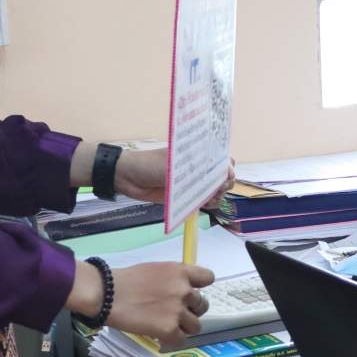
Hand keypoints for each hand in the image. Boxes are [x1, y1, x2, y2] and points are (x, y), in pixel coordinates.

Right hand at [106, 261, 214, 341]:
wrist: (107, 294)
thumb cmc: (125, 280)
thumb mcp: (155, 270)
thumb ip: (172, 279)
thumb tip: (180, 290)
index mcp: (180, 272)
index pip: (208, 278)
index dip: (200, 287)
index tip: (191, 292)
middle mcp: (184, 290)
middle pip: (203, 305)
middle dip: (191, 310)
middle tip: (175, 313)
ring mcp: (178, 311)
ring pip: (195, 326)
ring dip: (184, 327)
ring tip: (167, 326)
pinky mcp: (170, 329)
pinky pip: (182, 340)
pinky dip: (173, 340)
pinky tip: (161, 336)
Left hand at [114, 149, 235, 209]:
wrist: (128, 179)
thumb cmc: (149, 164)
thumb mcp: (173, 166)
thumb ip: (196, 171)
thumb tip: (220, 176)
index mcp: (199, 152)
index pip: (225, 159)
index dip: (228, 168)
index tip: (223, 177)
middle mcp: (200, 166)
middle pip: (225, 175)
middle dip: (224, 183)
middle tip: (215, 189)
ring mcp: (194, 182)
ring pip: (218, 190)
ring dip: (218, 195)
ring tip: (208, 199)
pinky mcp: (188, 196)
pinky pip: (206, 201)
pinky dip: (209, 204)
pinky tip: (203, 204)